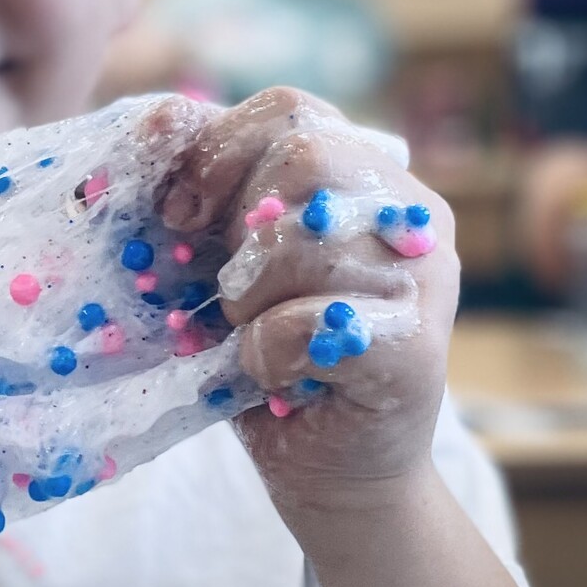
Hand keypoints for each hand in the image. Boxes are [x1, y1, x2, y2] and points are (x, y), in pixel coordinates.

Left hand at [153, 89, 457, 520]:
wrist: (334, 475)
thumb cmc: (275, 359)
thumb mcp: (228, 263)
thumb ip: (209, 194)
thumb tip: (160, 117)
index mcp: (369, 178)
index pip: (289, 111)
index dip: (217, 153)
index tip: (178, 215)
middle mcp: (413, 214)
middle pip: (303, 156)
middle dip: (239, 230)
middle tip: (230, 294)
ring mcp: (427, 279)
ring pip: (300, 241)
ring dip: (247, 301)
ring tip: (256, 338)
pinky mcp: (416, 350)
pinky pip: (305, 322)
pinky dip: (264, 355)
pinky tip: (276, 378)